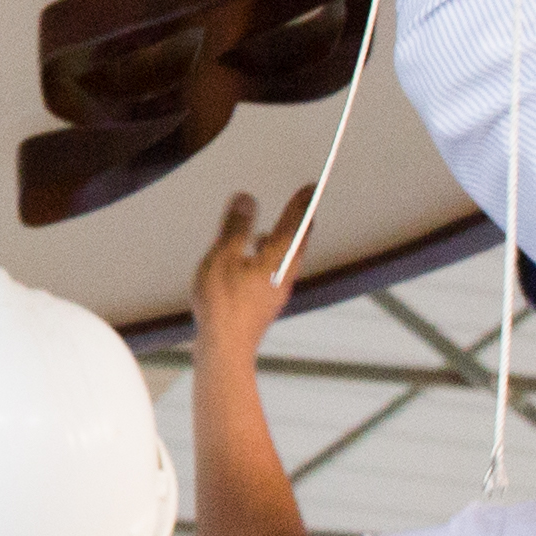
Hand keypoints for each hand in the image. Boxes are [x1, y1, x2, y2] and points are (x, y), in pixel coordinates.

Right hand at [194, 185, 316, 350]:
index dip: (302, 204)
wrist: (224, 348)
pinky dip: (265, 260)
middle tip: (301, 205)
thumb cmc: (223, 304)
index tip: (311, 188)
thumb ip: (236, 226)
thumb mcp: (223, 256)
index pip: (296, 225)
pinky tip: (249, 264)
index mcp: (278, 259)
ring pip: (284, 261)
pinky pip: (271, 274)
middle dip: (296, 222)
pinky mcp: (264, 306)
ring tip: (268, 233)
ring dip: (279, 242)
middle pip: (296, 244)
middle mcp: (283, 276)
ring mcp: (275, 293)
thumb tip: (247, 200)